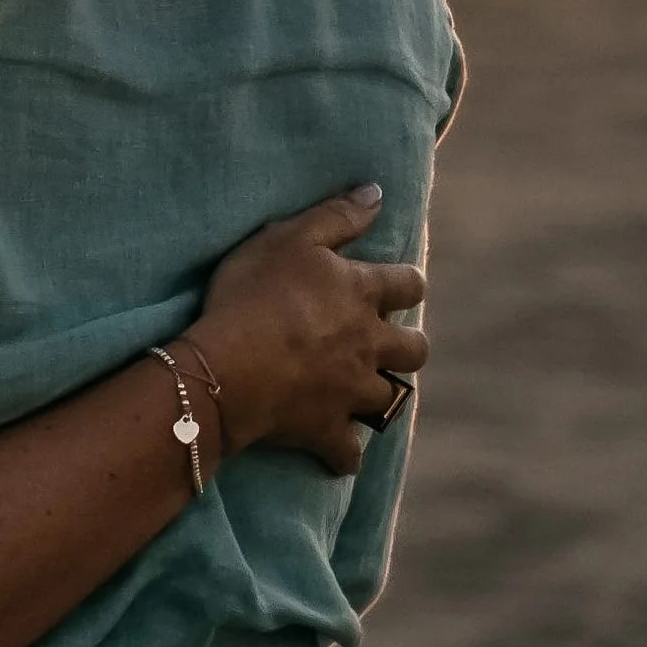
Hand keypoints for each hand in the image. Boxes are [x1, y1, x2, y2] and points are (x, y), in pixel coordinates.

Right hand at [185, 188, 427, 477]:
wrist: (230, 366)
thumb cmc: (254, 293)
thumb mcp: (289, 237)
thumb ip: (336, 216)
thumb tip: (378, 193)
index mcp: (363, 295)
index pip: (410, 284)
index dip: (406, 282)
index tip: (395, 283)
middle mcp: (369, 345)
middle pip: (415, 349)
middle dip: (407, 344)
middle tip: (385, 341)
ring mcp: (352, 392)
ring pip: (388, 399)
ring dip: (379, 395)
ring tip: (361, 391)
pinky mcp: (327, 429)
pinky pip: (348, 452)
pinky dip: (344, 453)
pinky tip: (337, 451)